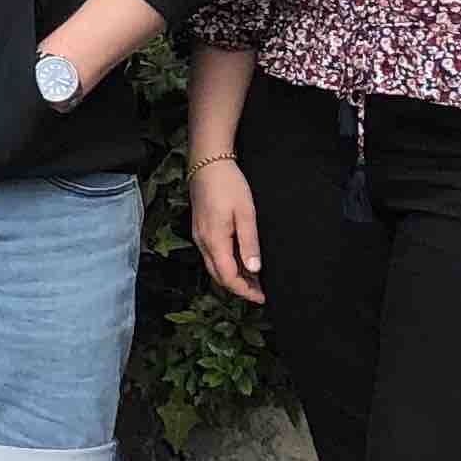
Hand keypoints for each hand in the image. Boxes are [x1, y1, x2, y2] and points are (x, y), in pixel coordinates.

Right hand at [191, 156, 262, 303]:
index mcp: (214, 240)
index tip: (261, 297)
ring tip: (254, 279)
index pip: (228, 277)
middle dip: (239, 287)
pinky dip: (227, 264)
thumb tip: (255, 269)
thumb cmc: (228, 185)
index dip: (244, 290)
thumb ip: (249, 243)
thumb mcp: (246, 214)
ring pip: (215, 266)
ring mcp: (199, 236)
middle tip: (260, 292)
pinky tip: (240, 261)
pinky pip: (212, 255)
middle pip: (219, 276)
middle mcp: (203, 242)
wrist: (208, 163)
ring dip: (233, 276)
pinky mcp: (200, 229)